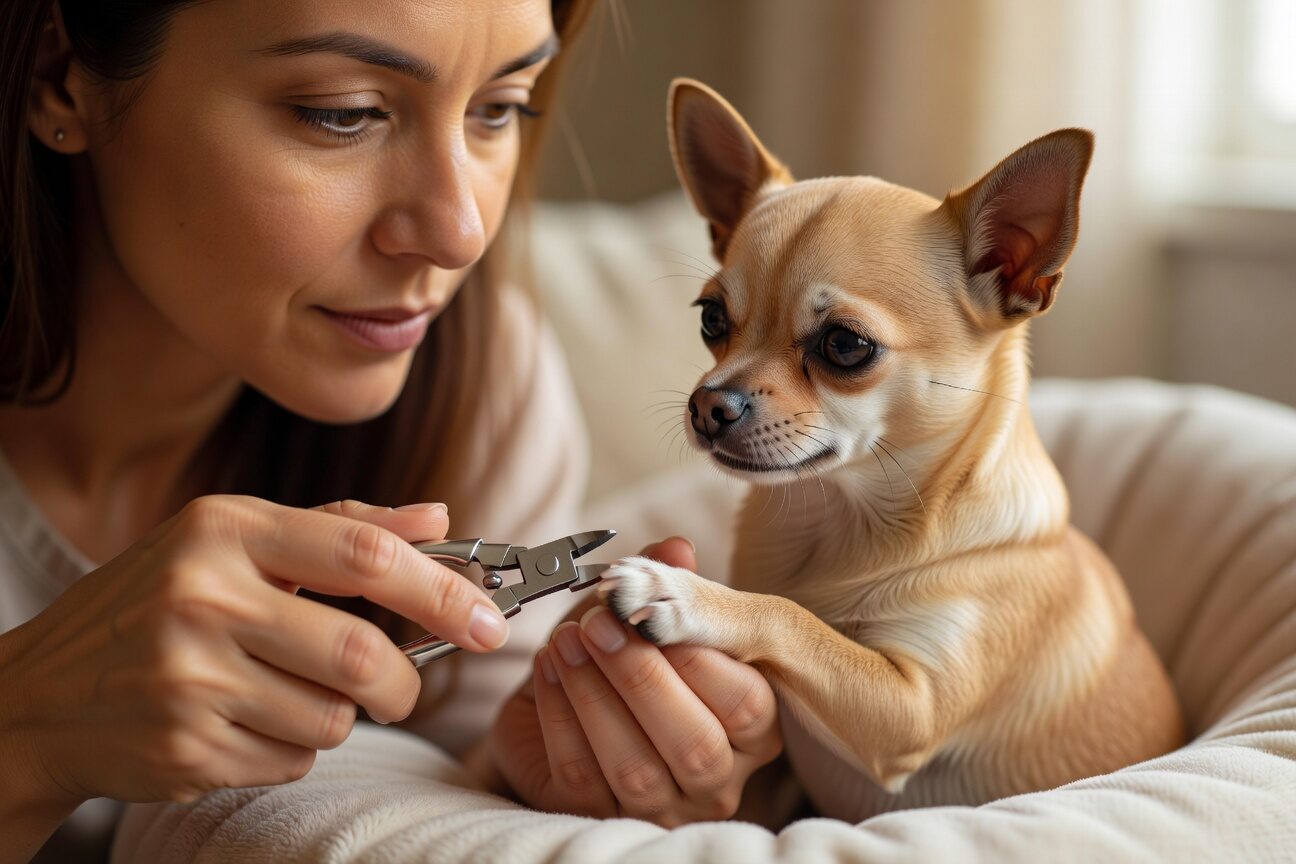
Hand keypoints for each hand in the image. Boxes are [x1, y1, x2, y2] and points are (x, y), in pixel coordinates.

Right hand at [0, 496, 508, 813]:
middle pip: (361, 655)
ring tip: (283, 691)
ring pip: (334, 718)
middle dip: (404, 683)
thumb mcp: (234, 539)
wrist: (40, 695)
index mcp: (224, 529)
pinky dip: (293, 749)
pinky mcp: (184, 750)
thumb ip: (341, 527)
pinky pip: (293, 761)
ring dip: (337, 716)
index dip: (443, 590)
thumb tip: (440, 517)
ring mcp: (189, 679)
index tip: (490, 620)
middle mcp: (203, 598)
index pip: (364, 555)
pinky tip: (243, 722)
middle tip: (401, 686)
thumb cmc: (157, 602)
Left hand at [489, 538, 780, 826]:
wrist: (561, 706)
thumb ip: (666, 582)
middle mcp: (717, 779)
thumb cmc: (622, 660)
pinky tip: (547, 670)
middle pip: (695, 745)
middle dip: (641, 678)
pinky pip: (580, 776)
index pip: (747, 704)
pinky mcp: (601, 819)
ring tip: (566, 642)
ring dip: (594, 695)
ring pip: (635, 767)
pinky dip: (560, 717)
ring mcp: (662, 808)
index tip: (653, 614)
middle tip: (599, 625)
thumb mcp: (646, 616)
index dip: (699, 659)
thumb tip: (676, 547)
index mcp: (752, 730)